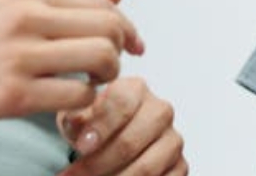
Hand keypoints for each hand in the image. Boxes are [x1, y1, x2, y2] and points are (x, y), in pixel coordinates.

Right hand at [0, 0, 143, 152]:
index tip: (135, 45)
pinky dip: (86, 104)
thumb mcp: (14, 9)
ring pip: (102, 57)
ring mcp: (21, 54)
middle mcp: (27, 16)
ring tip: (92, 85)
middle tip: (110, 69)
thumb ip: (69, 2)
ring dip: (108, 77)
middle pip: (110, 26)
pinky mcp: (14, 94)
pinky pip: (78, 95)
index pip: (102, 1)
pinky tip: (70, 105)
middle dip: (122, 50)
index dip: (128, 26)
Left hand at [56, 77, 186, 175]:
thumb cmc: (95, 124)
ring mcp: (172, 140)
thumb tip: (77, 123)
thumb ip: (76, 117)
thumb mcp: (79, 115)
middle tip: (76, 175)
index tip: (82, 146)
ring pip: (146, 167)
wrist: (112, 138)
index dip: (100, 127)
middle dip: (99, 164)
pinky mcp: (179, 166)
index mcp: (136, 89)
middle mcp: (159, 111)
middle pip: (130, 141)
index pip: (122, 103)